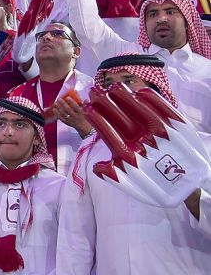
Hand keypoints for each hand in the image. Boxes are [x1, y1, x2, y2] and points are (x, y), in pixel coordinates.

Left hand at [53, 95, 92, 136]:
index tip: (67, 97)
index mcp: (80, 112)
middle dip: (63, 103)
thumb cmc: (81, 116)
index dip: (71, 102)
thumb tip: (86, 99)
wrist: (82, 127)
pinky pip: (61, 118)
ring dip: (58, 108)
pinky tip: (54, 109)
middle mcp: (75, 116)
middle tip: (59, 99)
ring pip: (63, 114)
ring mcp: (70, 120)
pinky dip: (57, 114)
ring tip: (55, 103)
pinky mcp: (66, 122)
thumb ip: (83, 104)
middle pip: (68, 109)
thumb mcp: (83, 111)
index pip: (76, 106)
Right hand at [85, 84, 210, 206]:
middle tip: (94, 90)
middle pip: (119, 117)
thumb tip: (95, 166)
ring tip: (113, 87)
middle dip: (104, 102)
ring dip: (124, 96)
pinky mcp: (179, 127)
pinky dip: (151, 99)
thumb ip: (111, 173)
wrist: (188, 187)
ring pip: (139, 109)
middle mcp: (144, 143)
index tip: (86, 107)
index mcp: (129, 157)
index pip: (106, 132)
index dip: (95, 118)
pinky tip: (139, 91)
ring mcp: (162, 133)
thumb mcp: (129, 184)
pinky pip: (163, 108)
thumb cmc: (155, 185)